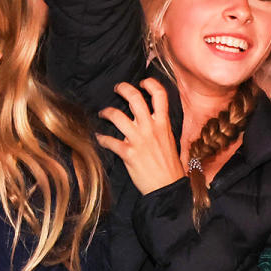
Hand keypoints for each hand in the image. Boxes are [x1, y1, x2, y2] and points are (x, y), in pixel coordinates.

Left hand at [96, 79, 185, 193]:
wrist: (168, 188)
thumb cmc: (171, 167)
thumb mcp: (171, 142)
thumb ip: (161, 128)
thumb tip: (152, 120)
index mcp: (164, 124)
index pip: (160, 95)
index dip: (150, 84)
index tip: (142, 82)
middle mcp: (151, 128)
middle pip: (135, 98)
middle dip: (123, 88)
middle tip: (117, 88)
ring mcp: (139, 140)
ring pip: (117, 116)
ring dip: (107, 112)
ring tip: (103, 113)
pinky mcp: (128, 153)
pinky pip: (109, 141)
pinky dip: (101, 138)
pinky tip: (99, 138)